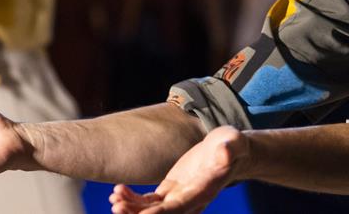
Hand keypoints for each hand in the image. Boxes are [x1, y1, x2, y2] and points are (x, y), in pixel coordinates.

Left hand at [109, 126, 246, 213]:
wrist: (229, 150)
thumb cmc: (232, 145)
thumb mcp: (234, 142)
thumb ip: (229, 149)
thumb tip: (224, 152)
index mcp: (203, 192)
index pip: (180, 207)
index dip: (160, 213)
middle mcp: (189, 201)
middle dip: (138, 213)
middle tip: (117, 206)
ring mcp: (177, 198)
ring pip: (151, 210)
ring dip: (131, 208)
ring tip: (114, 198)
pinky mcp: (169, 191)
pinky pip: (148, 202)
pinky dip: (132, 199)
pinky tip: (118, 192)